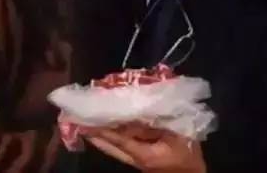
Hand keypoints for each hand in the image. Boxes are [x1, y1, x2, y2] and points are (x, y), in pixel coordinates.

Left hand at [82, 124, 205, 172]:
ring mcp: (136, 160)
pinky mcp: (140, 158)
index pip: (118, 139)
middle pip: (110, 146)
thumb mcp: (180, 136)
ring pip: (114, 146)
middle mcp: (135, 159)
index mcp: (143, 154)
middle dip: (95, 134)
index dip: (102, 130)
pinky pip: (124, 145)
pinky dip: (114, 135)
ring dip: (102, 134)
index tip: (86, 121)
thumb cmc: (188, 157)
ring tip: (88, 121)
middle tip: (78, 120)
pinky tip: (110, 124)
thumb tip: (144, 107)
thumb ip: (162, 122)